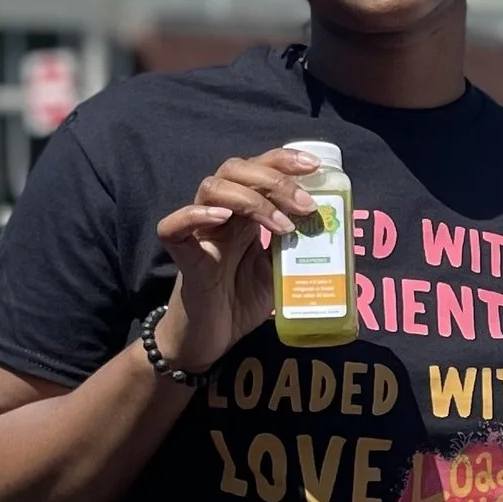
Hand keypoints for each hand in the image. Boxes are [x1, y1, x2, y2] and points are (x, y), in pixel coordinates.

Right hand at [153, 148, 323, 374]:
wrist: (212, 341)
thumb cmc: (242, 303)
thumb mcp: (280, 271)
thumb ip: (295, 248)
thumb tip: (329, 229)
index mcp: (245, 214)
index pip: (259, 168)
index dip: (284, 159)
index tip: (315, 167)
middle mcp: (221, 216)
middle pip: (235, 169)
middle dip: (274, 179)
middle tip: (305, 205)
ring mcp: (200, 234)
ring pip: (211, 188)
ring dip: (251, 199)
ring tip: (282, 225)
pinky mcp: (183, 259)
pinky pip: (173, 227)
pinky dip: (194, 215)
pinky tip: (222, 219)